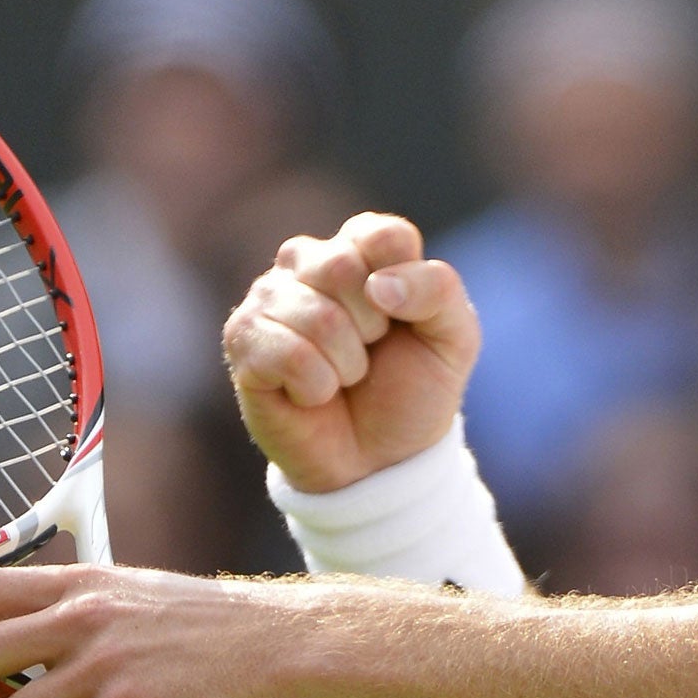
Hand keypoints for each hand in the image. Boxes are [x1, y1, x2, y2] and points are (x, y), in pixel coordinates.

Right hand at [223, 211, 478, 492]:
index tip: (402, 321)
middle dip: (373, 329)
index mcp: (361, 247)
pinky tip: (313, 393)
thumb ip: (439, 291)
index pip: (383, 236)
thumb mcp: (454, 339)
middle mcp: (309, 260)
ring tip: (344, 377)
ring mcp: (269, 297)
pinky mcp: (243, 338)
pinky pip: (286, 352)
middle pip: (343, 268)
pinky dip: (315, 385)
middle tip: (370, 353)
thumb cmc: (413, 389)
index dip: (405, 287)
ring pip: (317, 316)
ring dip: (346, 365)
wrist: (378, 461)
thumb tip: (379, 284)